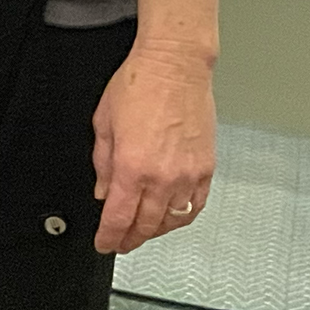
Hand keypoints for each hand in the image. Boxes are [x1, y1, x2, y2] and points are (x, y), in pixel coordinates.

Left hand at [90, 40, 215, 253]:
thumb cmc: (139, 84)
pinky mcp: (207, 169)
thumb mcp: (104, 122)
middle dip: (130, 239)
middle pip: (146, 225)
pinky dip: (183, 218)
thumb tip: (104, 191)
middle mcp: (162, 177)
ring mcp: (188, 175)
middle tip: (121, 242)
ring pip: (172, 221)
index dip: (109, 237)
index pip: (119, 217)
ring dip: (155, 231)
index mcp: (132, 166)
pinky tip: (173, 218)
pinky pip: (197, 206)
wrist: (175, 66)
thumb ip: (102, 163)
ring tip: (143, 232)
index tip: (104, 244)